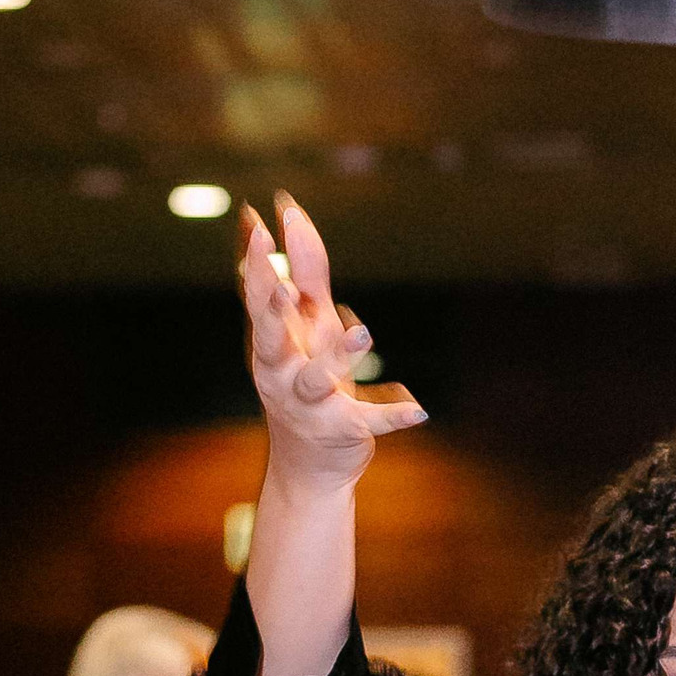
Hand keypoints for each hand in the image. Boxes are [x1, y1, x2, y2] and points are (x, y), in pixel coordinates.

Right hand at [241, 199, 424, 498]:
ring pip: (318, 377)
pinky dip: (391, 415)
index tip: (257, 224)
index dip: (257, 263)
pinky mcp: (342, 428)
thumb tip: (289, 211)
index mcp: (270, 341)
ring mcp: (309, 401)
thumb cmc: (304, 375)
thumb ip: (303, 271)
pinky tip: (418, 410)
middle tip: (281, 284)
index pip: (258, 297)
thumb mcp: (306, 323)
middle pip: (271, 335)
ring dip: (339, 354)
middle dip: (273, 309)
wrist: (307, 464)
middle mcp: (280, 370)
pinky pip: (366, 420)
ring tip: (362, 331)